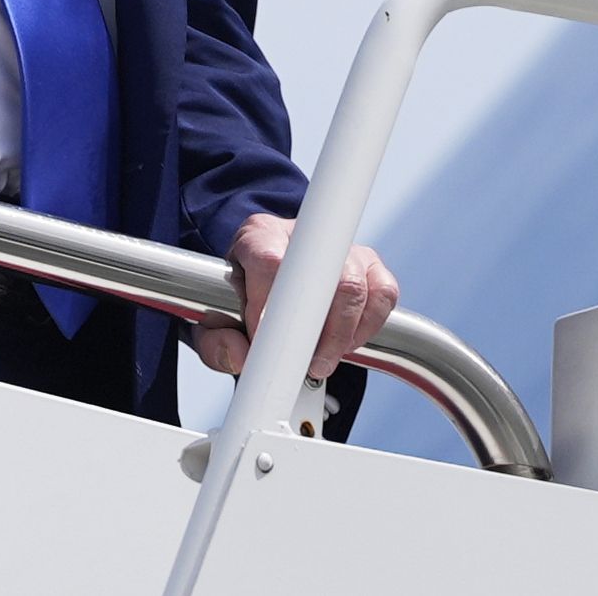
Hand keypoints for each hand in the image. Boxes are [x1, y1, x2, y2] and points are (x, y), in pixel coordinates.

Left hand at [191, 216, 398, 384]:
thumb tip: (238, 354)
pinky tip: (347, 343)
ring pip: (355, 287)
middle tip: (304, 363)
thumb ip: (215, 340)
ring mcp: (341, 248)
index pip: (269, 261)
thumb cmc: (239, 300)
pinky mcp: (371, 268)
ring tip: (321, 360)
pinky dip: (368, 326)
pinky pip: (384, 294)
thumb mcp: (213, 320)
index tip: (265, 341)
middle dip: (315, 330)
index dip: (269, 305)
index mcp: (259, 237)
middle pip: (322, 275)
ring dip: (342, 335)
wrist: (264, 285)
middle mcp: (304, 235)